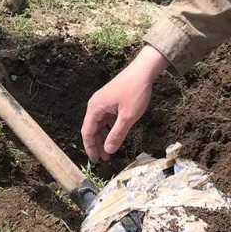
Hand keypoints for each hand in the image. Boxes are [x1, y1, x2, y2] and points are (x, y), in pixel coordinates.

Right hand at [81, 45, 168, 161]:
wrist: (143, 70)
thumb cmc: (135, 92)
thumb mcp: (128, 117)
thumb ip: (117, 134)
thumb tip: (108, 150)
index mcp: (95, 108)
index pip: (87, 132)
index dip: (90, 148)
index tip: (95, 161)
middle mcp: (95, 105)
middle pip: (92, 129)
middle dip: (98, 145)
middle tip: (105, 160)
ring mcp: (103, 102)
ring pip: (100, 124)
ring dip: (104, 137)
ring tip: (111, 150)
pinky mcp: (110, 101)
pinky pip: (106, 118)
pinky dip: (110, 128)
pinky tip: (116, 135)